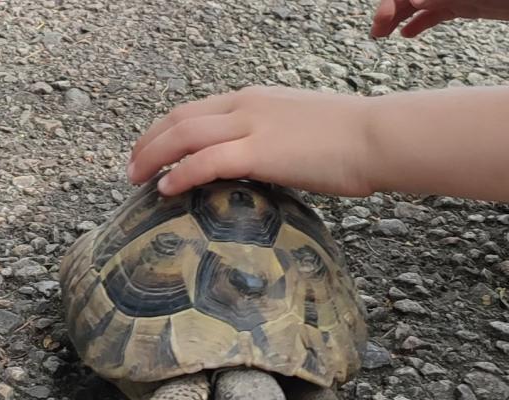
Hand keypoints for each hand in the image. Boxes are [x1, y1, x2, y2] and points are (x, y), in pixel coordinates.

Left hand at [127, 86, 379, 197]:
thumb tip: (257, 166)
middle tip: (131, 168)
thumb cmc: (349, 141)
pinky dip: (179, 174)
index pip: (195, 110)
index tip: (150, 150)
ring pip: (183, 135)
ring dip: (152, 157)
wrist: (377, 137)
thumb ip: (270, 142)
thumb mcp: (299, 132)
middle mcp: (245, 106)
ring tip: (136, 180)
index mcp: (254, 99)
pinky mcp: (260, 152)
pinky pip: (205, 161)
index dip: (164, 130)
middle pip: (179, 119)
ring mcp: (251, 126)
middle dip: (148, 143)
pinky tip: (165, 190)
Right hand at [371, 0, 508, 37]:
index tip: (386, 18)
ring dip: (398, 16)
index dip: (395, 0)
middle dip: (390, 8)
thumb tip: (416, 1)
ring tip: (381, 35)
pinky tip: (407, 35)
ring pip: (417, 2)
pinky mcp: (465, 3)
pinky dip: (420, 22)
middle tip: (377, 32)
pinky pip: (435, 12)